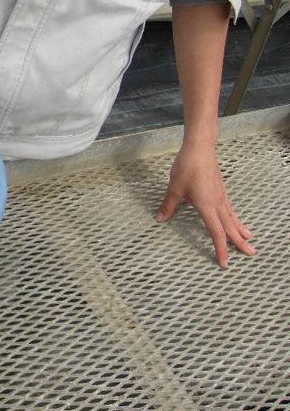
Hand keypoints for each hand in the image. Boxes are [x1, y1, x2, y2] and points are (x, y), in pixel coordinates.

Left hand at [156, 141, 253, 267]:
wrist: (200, 148)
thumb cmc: (187, 166)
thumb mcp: (174, 188)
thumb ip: (168, 205)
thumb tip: (160, 219)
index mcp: (207, 206)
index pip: (216, 233)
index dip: (221, 249)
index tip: (224, 262)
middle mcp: (217, 203)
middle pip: (230, 228)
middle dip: (239, 243)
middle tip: (250, 254)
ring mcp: (221, 196)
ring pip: (232, 217)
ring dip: (240, 230)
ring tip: (248, 239)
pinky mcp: (220, 190)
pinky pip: (230, 208)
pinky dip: (235, 217)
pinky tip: (235, 219)